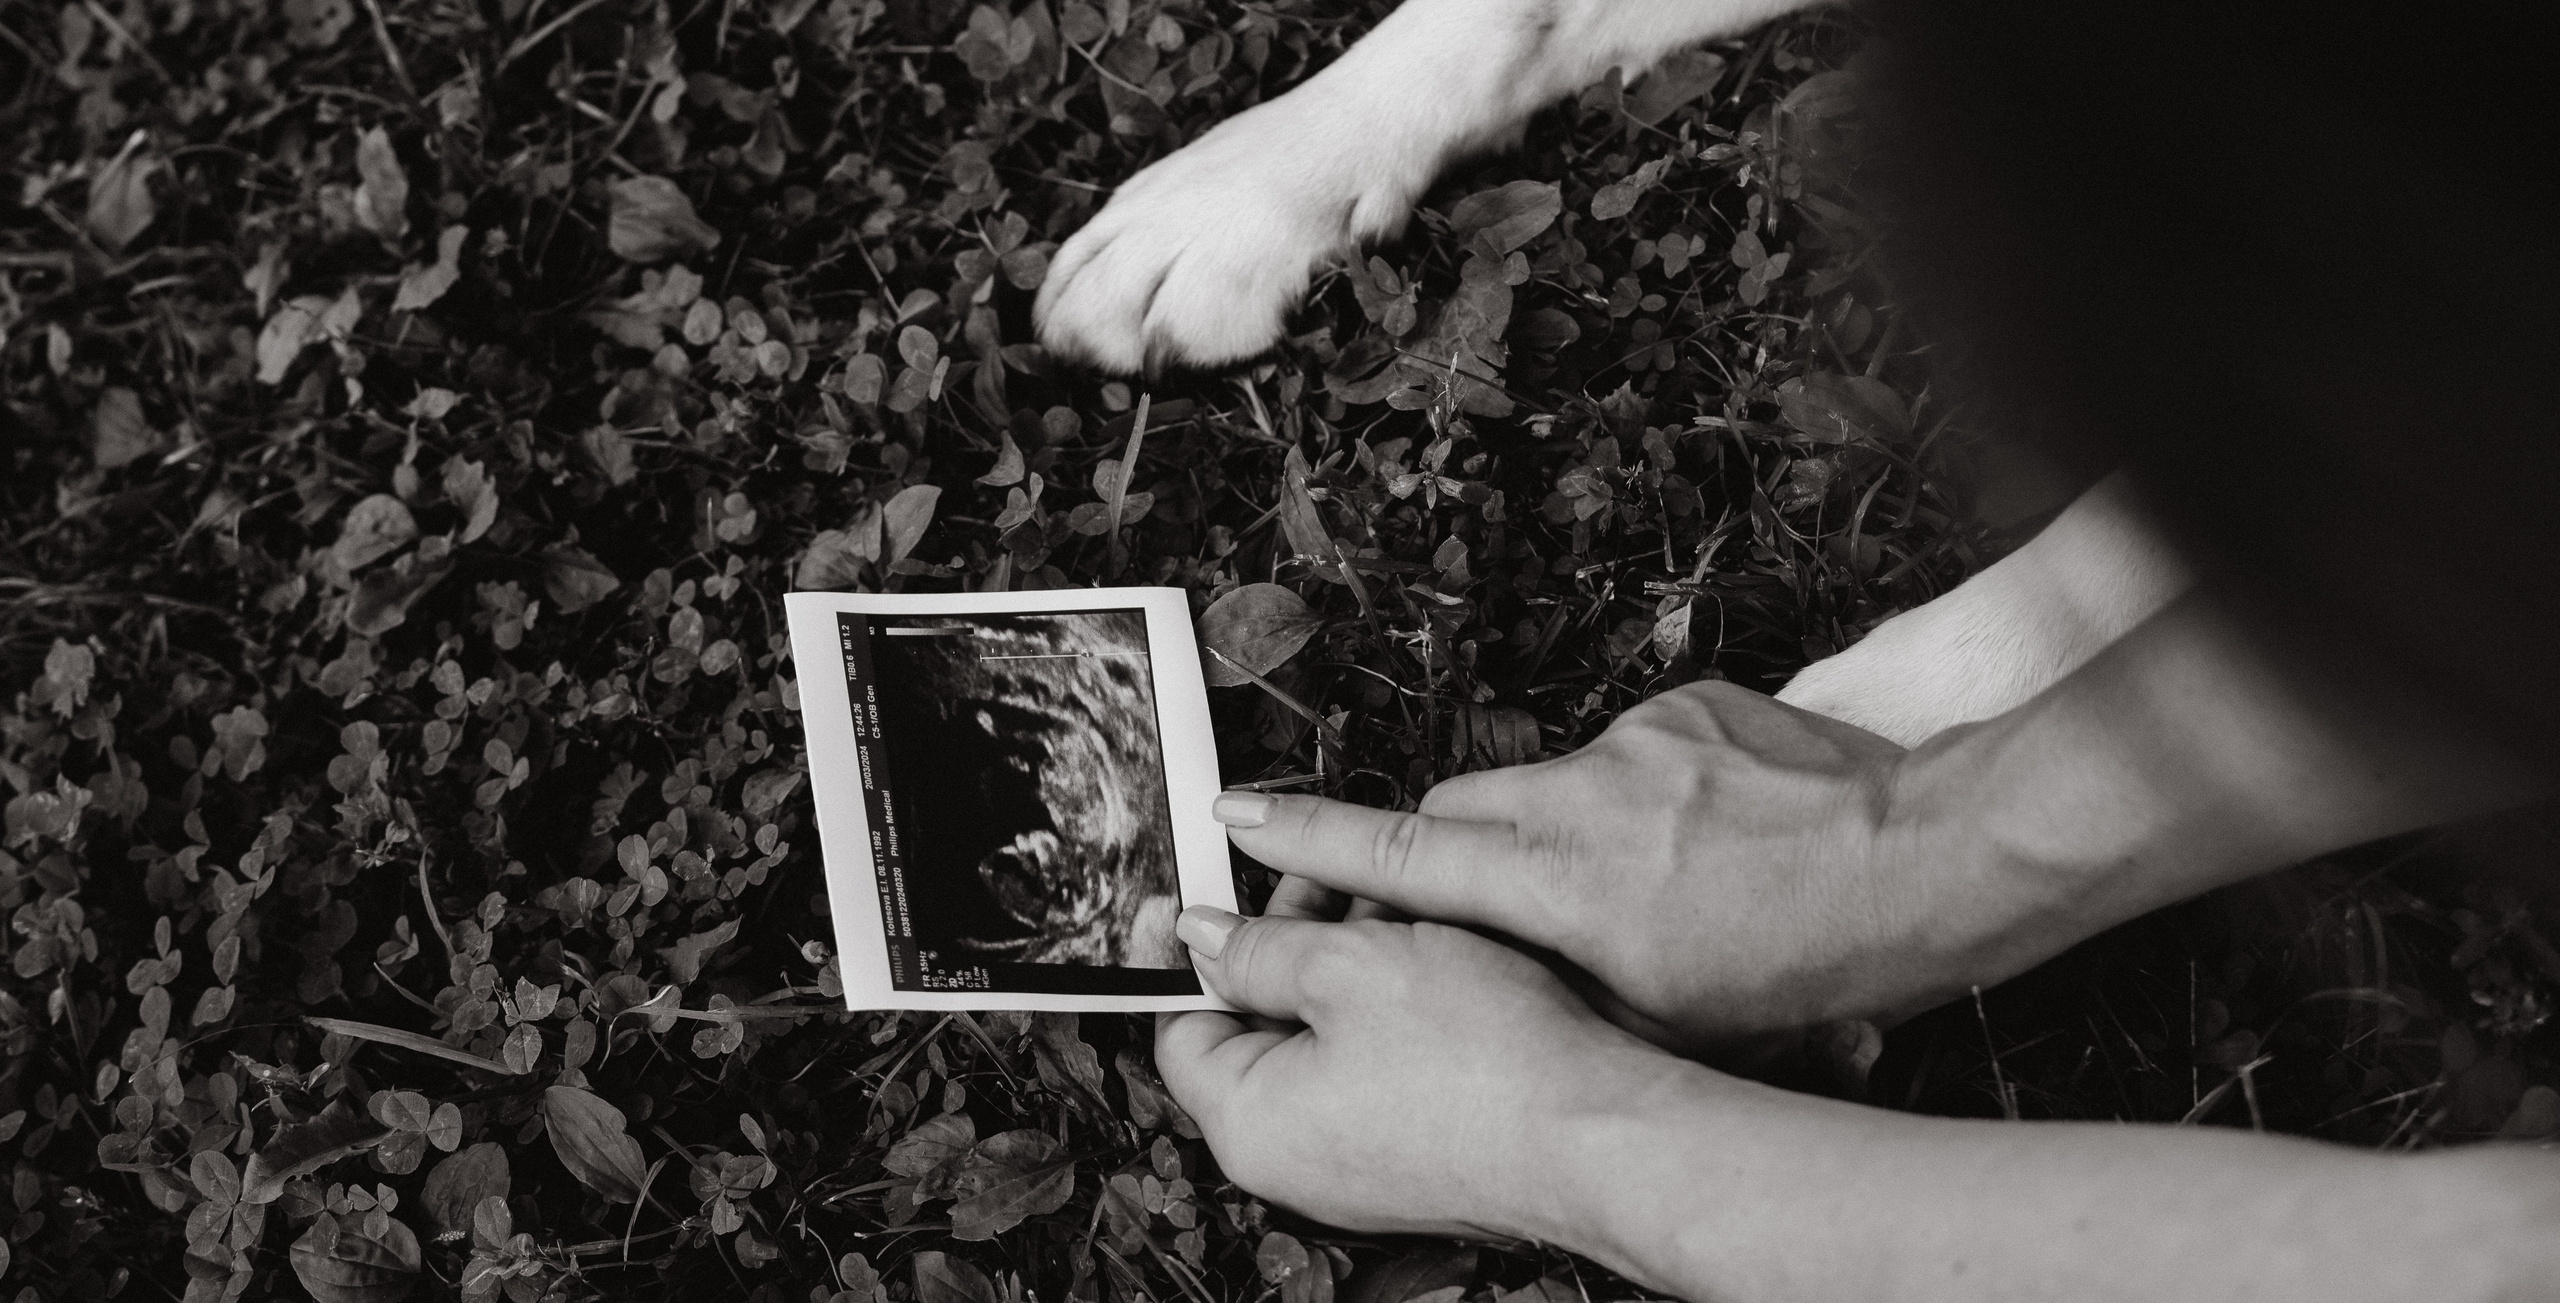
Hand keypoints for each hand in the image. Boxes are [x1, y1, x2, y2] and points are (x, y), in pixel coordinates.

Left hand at [1153, 906, 1700, 1241]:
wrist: (1601, 1136)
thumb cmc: (1482, 1062)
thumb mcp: (1346, 967)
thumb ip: (1257, 947)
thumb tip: (1198, 936)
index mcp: (1250, 1122)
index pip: (1184, 1024)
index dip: (1202, 947)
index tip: (1225, 892)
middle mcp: (1297, 1158)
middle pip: (1260, 1025)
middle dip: (1294, 942)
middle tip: (1333, 881)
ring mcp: (1361, 1162)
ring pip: (1329, 1037)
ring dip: (1356, 965)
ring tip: (1405, 910)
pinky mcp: (1419, 1154)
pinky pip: (1382, 1067)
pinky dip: (1398, 1009)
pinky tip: (1443, 960)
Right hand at [1214, 681, 2041, 1045]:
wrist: (1928, 862)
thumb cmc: (1808, 964)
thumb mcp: (1663, 1024)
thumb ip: (1554, 992)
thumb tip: (1492, 981)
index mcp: (1555, 883)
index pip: (1396, 851)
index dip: (1302, 836)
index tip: (1232, 812)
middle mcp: (1577, 798)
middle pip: (1456, 808)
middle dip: (1441, 852)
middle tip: (1465, 901)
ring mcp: (1633, 743)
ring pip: (1545, 783)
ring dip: (1558, 833)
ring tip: (1642, 885)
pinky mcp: (1688, 707)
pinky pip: (1628, 751)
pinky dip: (1639, 796)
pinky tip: (1705, 839)